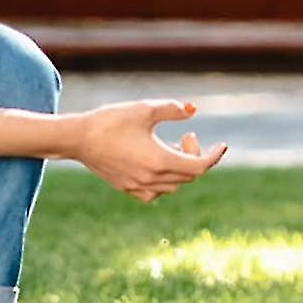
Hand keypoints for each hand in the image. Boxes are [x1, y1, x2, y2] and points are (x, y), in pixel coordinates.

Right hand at [74, 100, 227, 202]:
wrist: (78, 138)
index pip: (199, 166)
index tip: (223, 145)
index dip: (214, 156)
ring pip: (174, 185)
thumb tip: (193, 109)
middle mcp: (152, 179)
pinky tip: (157, 164)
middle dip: (194, 155)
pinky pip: (156, 192)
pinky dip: (165, 181)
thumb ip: (172, 109)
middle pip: (189, 175)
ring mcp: (139, 187)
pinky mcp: (127, 189)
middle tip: (185, 134)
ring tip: (169, 145)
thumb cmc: (111, 120)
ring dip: (180, 167)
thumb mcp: (145, 109)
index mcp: (159, 161)